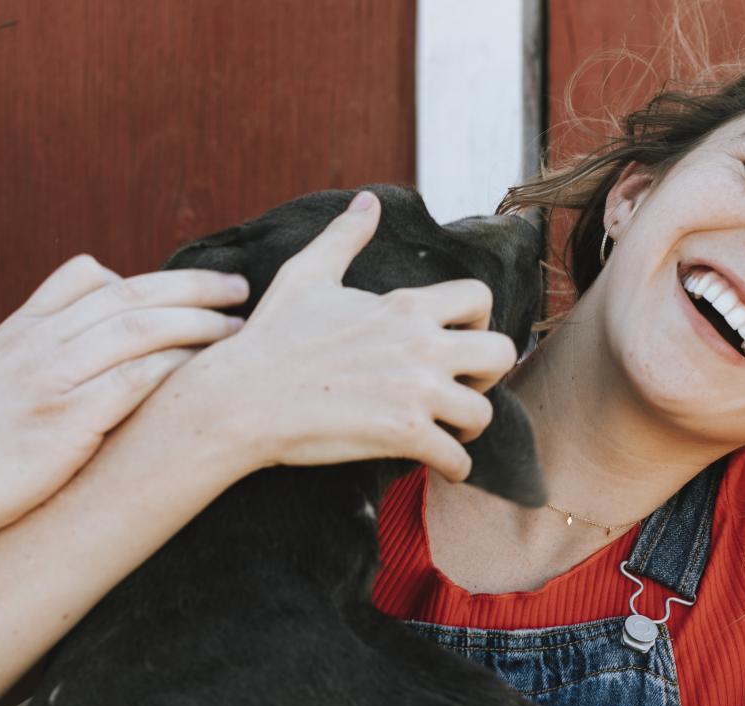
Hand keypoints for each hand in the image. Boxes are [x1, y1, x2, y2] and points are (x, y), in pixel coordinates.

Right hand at [0, 255, 250, 550]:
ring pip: (140, 328)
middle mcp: (35, 342)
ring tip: (238, 328)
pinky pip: (135, 380)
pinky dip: (176, 368)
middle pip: (129, 292)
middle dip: (191, 286)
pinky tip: (209, 372)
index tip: (182, 287)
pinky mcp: (65, 421)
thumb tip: (84, 365)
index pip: (84, 274)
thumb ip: (32, 363)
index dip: (141, 276)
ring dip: (198, 323)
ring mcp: (50, 378)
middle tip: (237, 288)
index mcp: (16, 330)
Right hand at [130, 190, 518, 482]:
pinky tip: (436, 463)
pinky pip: (458, 460)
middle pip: (503, 353)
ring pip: (484, 412)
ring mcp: (415, 392)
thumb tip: (368, 201)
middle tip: (461, 386)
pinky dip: (454, 466)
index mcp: (405, 306)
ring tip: (448, 429)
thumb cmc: (270, 337)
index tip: (458, 337)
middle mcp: (421, 346)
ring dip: (471, 425)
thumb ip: (344, 236)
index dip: (478, 318)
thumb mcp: (306, 274)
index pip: (480, 297)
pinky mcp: (403, 435)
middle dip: (489, 373)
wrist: (241, 400)